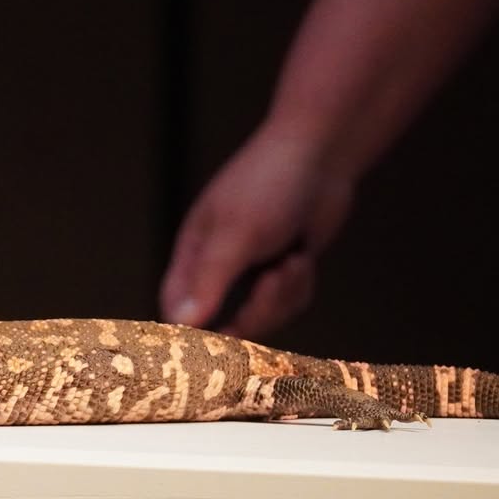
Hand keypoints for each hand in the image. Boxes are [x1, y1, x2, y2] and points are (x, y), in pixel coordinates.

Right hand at [159, 125, 354, 338]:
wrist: (322, 155)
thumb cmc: (269, 185)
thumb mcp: (236, 235)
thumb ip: (209, 281)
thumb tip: (182, 323)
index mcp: (193, 256)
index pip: (177, 311)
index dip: (195, 332)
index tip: (221, 343)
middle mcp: (217, 269)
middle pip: (225, 324)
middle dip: (257, 310)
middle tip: (274, 280)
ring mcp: (250, 272)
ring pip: (263, 318)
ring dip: (284, 295)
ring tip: (293, 259)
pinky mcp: (281, 273)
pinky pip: (287, 305)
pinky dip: (299, 287)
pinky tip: (303, 257)